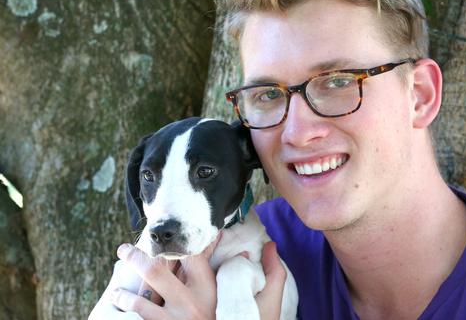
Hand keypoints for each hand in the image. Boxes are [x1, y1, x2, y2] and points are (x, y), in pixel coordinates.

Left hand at [110, 240, 286, 319]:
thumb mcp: (269, 302)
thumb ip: (271, 273)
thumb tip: (269, 246)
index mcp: (213, 291)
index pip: (194, 256)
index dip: (186, 241)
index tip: (178, 233)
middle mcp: (191, 305)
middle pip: (158, 272)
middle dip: (139, 257)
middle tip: (125, 249)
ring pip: (142, 301)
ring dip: (125, 292)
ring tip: (115, 287)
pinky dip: (129, 317)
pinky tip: (121, 311)